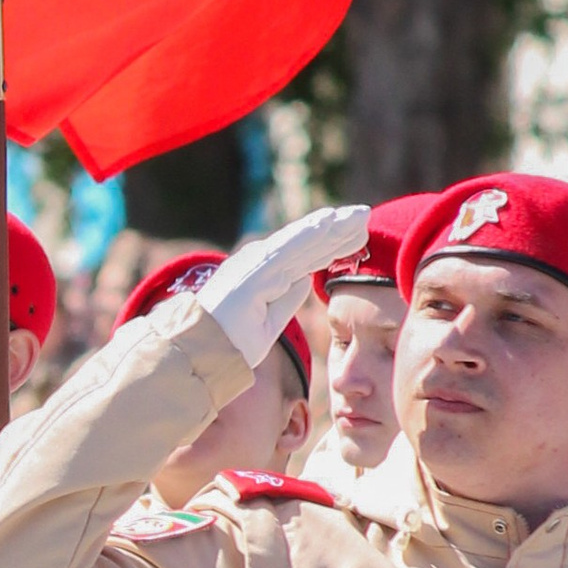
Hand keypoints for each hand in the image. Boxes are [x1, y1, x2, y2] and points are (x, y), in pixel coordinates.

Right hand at [192, 208, 369, 367]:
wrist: (202, 354)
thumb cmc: (230, 343)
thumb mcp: (269, 322)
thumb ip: (286, 299)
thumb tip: (305, 278)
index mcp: (263, 275)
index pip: (305, 256)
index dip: (331, 244)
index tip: (358, 236)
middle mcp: (259, 262)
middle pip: (307, 243)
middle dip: (337, 229)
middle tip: (365, 214)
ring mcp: (257, 263)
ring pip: (302, 240)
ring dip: (332, 226)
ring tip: (359, 214)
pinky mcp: (256, 268)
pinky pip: (289, 247)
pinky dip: (311, 233)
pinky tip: (331, 221)